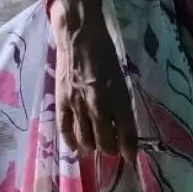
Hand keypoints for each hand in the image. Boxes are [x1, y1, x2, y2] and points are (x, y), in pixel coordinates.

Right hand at [49, 0, 137, 158]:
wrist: (79, 34)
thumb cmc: (105, 52)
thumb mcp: (121, 77)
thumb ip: (121, 102)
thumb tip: (122, 125)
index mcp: (119, 96)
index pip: (127, 133)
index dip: (130, 150)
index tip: (131, 157)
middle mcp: (100, 105)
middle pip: (106, 142)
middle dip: (111, 149)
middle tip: (112, 147)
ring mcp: (78, 104)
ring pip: (87, 140)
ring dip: (94, 147)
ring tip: (96, 145)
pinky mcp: (61, 101)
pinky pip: (65, 130)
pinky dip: (72, 143)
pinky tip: (77, 147)